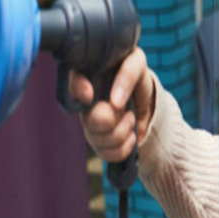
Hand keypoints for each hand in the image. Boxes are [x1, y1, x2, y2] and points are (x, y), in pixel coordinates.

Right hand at [70, 47, 155, 162]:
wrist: (145, 101)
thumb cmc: (136, 78)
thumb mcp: (137, 63)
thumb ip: (127, 74)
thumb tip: (114, 102)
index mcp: (88, 78)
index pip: (73, 82)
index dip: (78, 90)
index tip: (90, 95)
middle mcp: (84, 104)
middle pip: (90, 120)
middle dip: (113, 119)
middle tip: (125, 109)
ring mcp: (89, 126)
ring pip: (100, 139)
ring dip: (123, 130)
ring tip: (130, 118)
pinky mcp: (97, 144)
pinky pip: (108, 154)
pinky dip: (125, 147)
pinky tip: (130, 136)